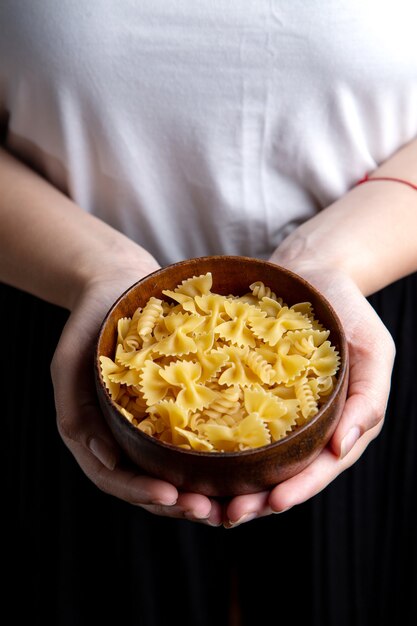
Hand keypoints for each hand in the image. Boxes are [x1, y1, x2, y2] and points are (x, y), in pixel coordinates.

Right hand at [50, 256, 223, 525]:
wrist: (119, 284)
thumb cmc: (90, 321)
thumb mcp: (69, 362)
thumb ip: (75, 411)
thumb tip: (106, 460)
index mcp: (96, 432)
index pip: (116, 477)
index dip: (141, 492)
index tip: (173, 496)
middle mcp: (127, 435)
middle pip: (150, 483)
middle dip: (180, 503)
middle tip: (213, 513)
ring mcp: (153, 423)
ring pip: (177, 469)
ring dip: (202, 490)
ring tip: (232, 502)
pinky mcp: (178, 405)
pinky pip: (197, 438)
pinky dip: (215, 457)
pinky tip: (242, 461)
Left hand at [222, 261, 394, 527]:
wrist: (313, 272)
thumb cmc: (348, 309)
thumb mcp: (374, 349)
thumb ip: (368, 399)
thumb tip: (343, 448)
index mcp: (341, 421)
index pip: (321, 467)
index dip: (298, 489)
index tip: (272, 504)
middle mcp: (308, 425)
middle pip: (284, 473)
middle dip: (257, 499)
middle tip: (226, 515)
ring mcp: (279, 411)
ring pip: (256, 458)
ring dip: (233, 484)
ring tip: (204, 502)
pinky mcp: (253, 392)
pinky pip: (235, 424)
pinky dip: (218, 446)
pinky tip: (194, 457)